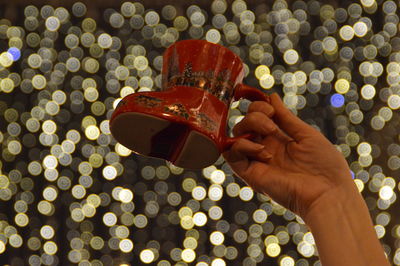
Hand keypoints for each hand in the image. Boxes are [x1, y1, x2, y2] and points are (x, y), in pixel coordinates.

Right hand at [222, 93, 354, 218]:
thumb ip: (286, 117)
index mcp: (278, 139)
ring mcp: (256, 160)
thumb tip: (271, 97)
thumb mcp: (305, 134)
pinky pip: (232, 155)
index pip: (257, 116)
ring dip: (249, 126)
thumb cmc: (324, 165)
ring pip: (236, 135)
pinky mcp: (250, 174)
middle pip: (244, 122)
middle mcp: (264, 148)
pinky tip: (262, 150)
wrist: (327, 192)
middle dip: (256, 115)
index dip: (259, 107)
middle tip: (272, 124)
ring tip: (269, 134)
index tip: (272, 108)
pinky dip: (242, 145)